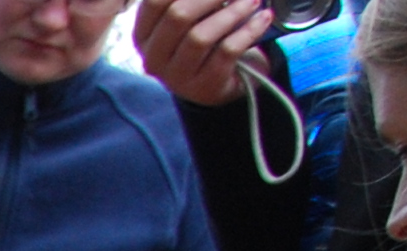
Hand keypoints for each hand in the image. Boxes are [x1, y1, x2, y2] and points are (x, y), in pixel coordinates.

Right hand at [134, 0, 270, 105]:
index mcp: (143, 35)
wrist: (215, 83)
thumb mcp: (188, 17)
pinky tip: (263, 17)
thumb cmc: (201, 39)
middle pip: (177, 17)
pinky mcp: (204, 86)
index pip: (154, 3)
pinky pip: (227, 52)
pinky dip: (249, 30)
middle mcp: (153, 58)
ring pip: (200, 36)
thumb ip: (190, 0)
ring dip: (232, 12)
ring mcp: (176, 77)